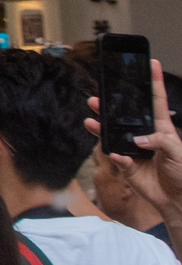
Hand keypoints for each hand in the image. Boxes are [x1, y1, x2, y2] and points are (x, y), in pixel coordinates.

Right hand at [84, 57, 181, 227]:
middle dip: (112, 104)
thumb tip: (138, 139)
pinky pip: (115, 156)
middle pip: (126, 115)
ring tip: (91, 117)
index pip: (157, 101)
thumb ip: (160, 141)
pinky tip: (116, 154)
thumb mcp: (178, 152)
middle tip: (99, 95)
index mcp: (162, 129)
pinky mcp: (127, 165)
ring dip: (101, 124)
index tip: (152, 63)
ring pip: (113, 132)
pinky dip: (114, 155)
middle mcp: (146, 136)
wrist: (176, 201)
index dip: (154, 82)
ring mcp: (134, 149)